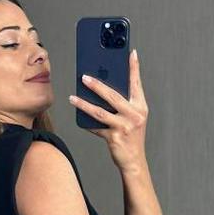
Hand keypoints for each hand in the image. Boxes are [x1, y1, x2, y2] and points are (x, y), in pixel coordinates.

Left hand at [69, 48, 148, 173]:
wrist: (134, 161)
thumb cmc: (132, 136)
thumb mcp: (133, 117)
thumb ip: (123, 103)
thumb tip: (103, 87)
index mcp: (141, 107)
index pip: (136, 83)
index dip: (134, 68)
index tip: (131, 53)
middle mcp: (135, 115)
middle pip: (113, 96)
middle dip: (97, 85)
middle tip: (84, 77)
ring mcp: (125, 126)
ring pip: (100, 112)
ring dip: (84, 104)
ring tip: (72, 98)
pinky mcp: (115, 138)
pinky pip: (96, 127)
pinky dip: (86, 122)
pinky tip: (78, 116)